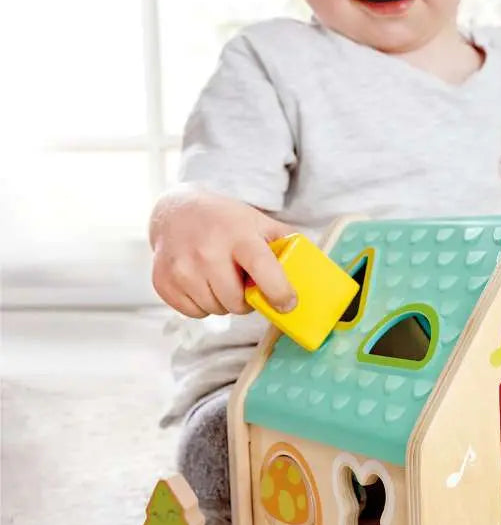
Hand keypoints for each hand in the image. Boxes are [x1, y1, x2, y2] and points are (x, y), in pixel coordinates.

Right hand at [149, 185, 296, 318]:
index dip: (278, 291)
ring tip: (223, 280)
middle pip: (236, 301)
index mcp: (237, 235)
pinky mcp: (163, 282)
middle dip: (247, 300)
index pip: (262, 268)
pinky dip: (203, 305)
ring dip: (224, 303)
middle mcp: (206, 251)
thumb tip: (314, 270)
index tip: (288, 304)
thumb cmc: (227, 221)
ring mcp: (181, 268)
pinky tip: (203, 283)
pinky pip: (194, 312)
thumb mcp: (259, 223)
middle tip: (246, 286)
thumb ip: (285, 245)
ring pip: (215, 310)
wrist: (177, 212)